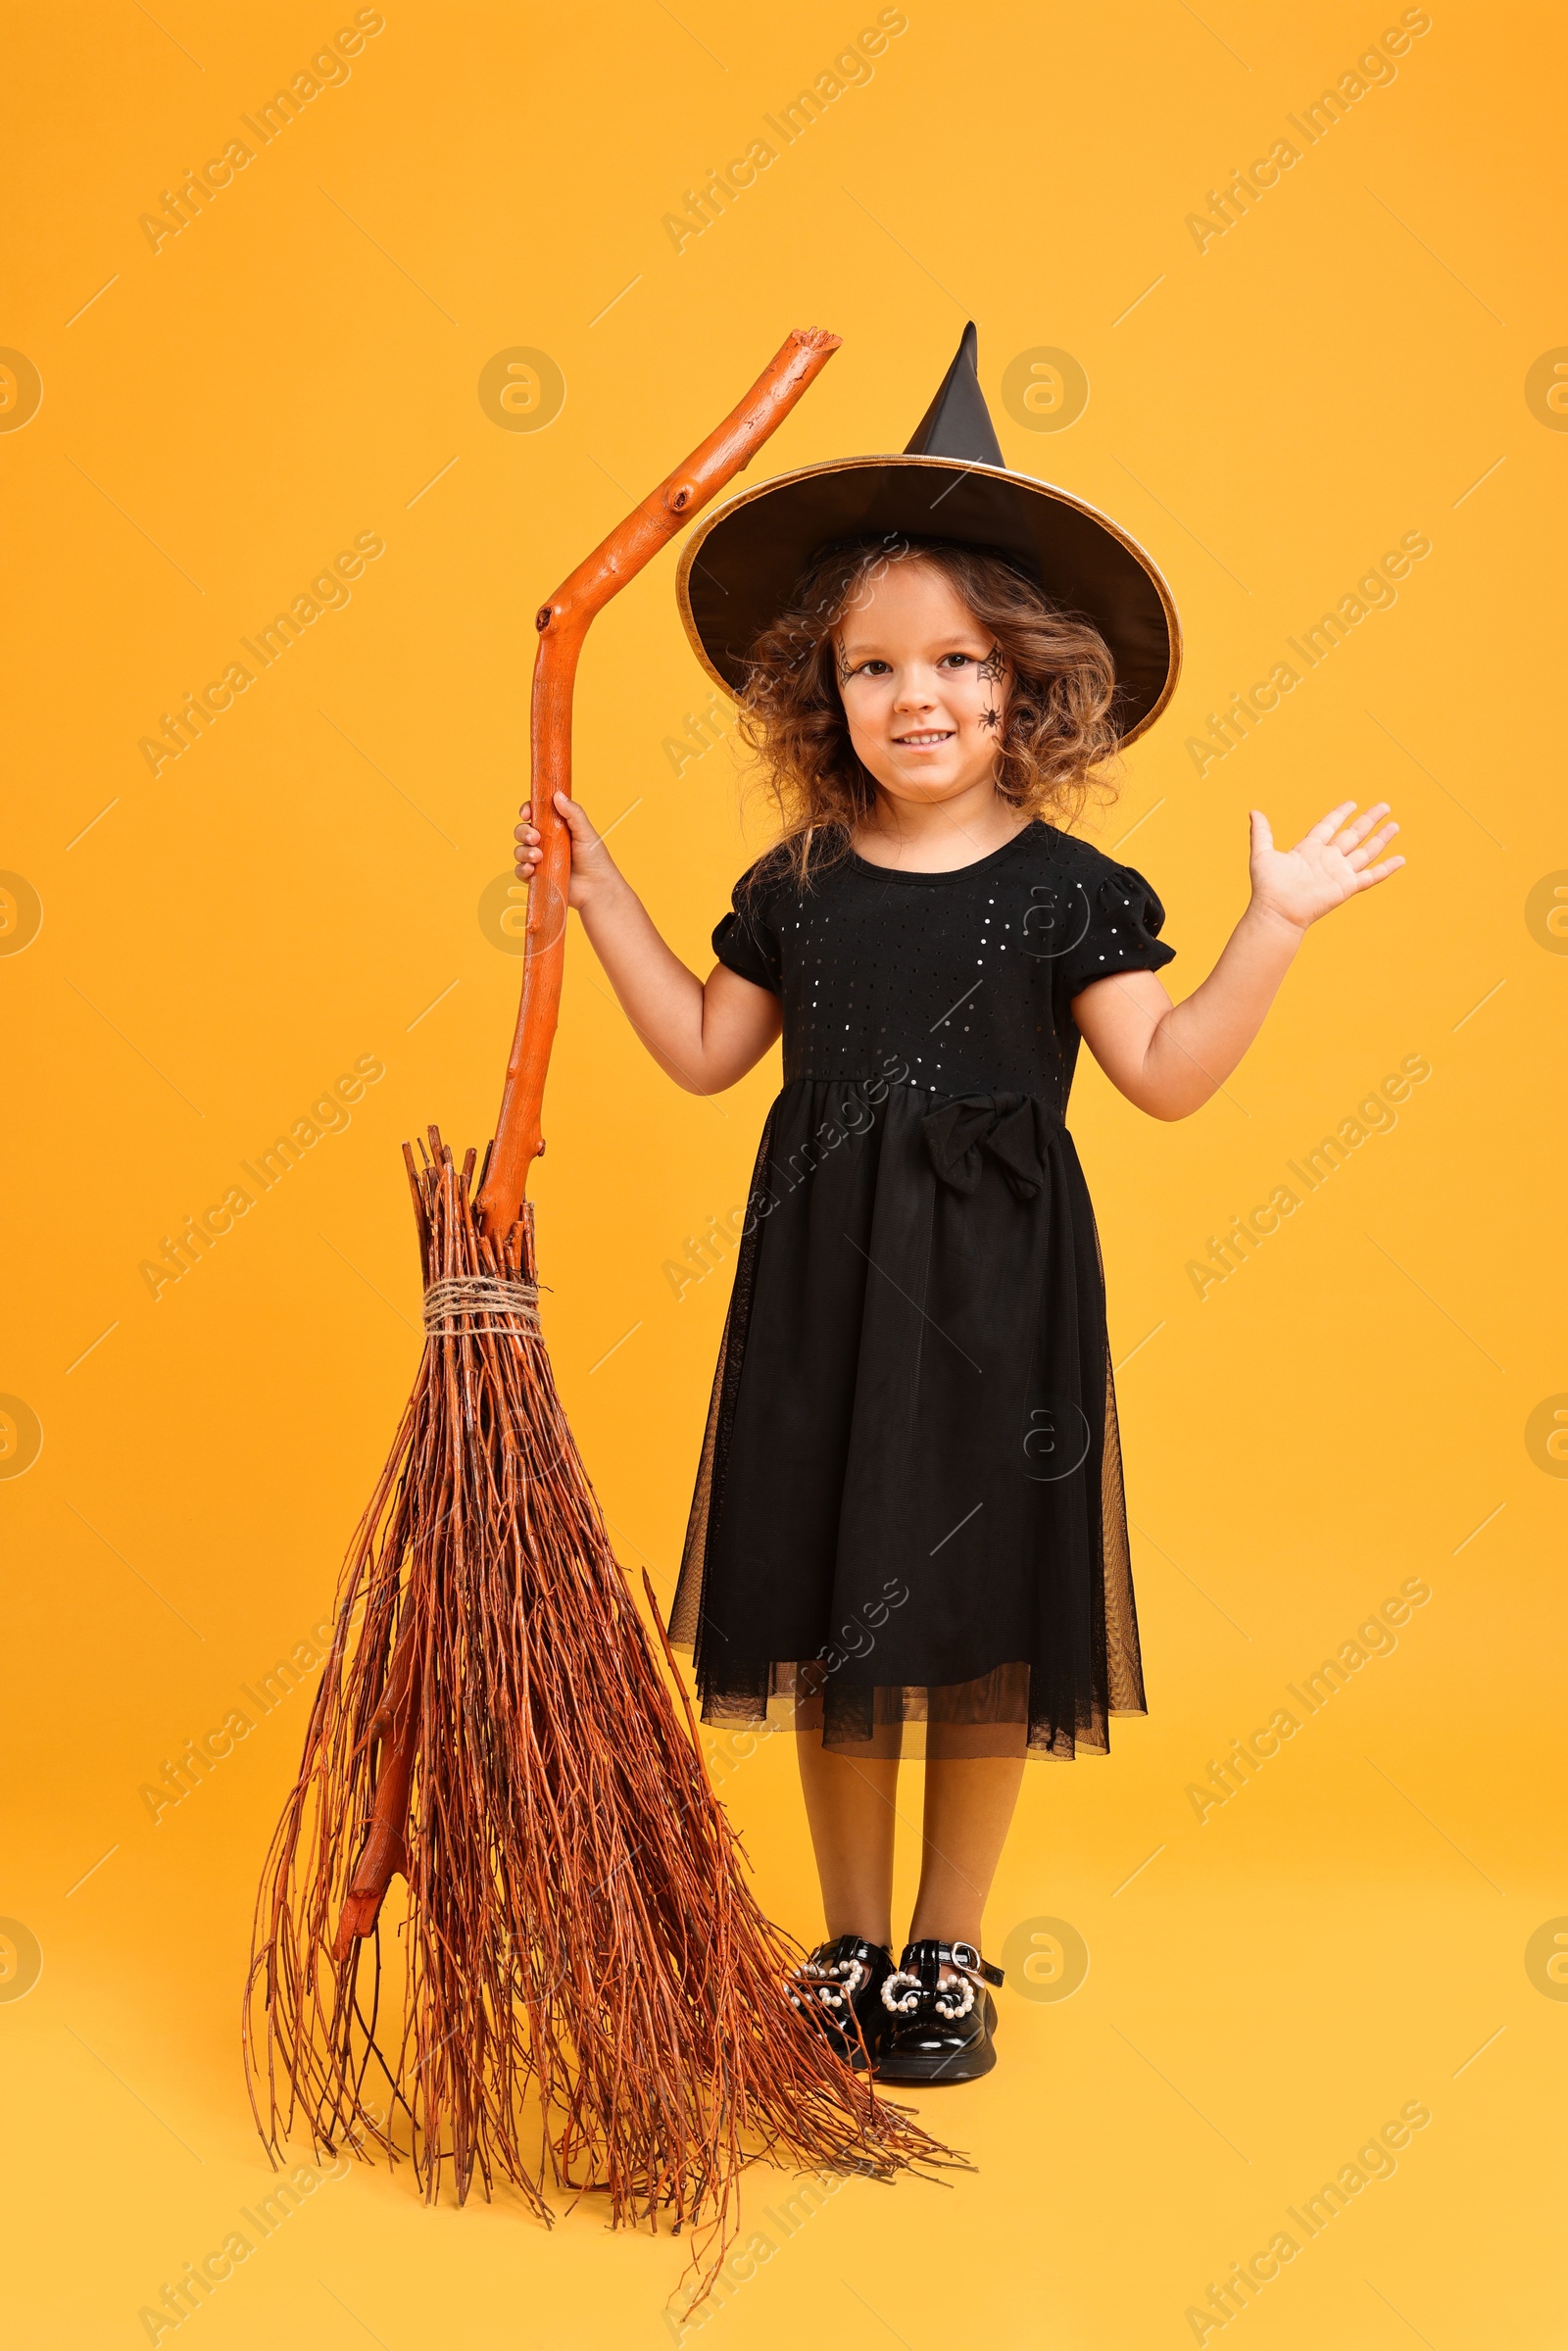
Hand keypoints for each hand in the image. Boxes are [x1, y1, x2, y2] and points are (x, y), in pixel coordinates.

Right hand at [513, 791, 624, 911]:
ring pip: (519, 851)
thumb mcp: (585, 832)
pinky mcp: (537, 878)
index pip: (535, 814)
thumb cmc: (595, 859)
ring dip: (523, 852)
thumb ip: (573, 813)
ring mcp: (540, 860)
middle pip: (522, 831)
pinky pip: (520, 871)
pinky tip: (531, 869)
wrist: (597, 888)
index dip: (527, 811)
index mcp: (555, 827)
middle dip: (523, 832)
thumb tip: (557, 795)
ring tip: (538, 857)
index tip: (526, 813)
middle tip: (535, 838)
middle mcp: (545, 842)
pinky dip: (522, 869)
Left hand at [1247, 800, 1403, 932]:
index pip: (1329, 826)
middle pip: (1353, 835)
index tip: (1352, 803)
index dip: (1340, 814)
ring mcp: (1339, 873)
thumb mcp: (1262, 854)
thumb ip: (1261, 833)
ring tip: (1395, 825)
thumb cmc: (1268, 887)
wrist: (1277, 911)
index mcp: (1309, 849)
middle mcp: (1327, 859)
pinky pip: (1371, 876)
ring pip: (1366, 852)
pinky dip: (1387, 868)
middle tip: (1384, 806)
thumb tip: (1254, 812)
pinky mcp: (1347, 887)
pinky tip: (1401, 859)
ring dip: (1381, 839)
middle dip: (1368, 821)